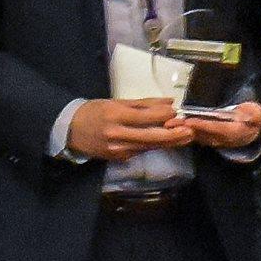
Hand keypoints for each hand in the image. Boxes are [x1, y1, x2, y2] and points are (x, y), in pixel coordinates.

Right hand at [67, 98, 193, 161]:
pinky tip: (168, 142)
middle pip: (151, 137)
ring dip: (169, 142)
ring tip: (187, 136)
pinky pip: (140, 151)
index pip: (144, 117)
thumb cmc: (94, 112)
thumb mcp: (116, 102)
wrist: (69, 130)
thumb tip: (169, 102)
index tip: (178, 112)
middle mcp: (117, 134)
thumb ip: (144, 104)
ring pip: (149, 146)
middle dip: (173, 135)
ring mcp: (117, 149)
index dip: (163, 116)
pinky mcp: (118, 158)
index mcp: (115, 116)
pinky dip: (154, 145)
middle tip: (191, 131)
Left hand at [171, 101, 260, 149]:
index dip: (203, 125)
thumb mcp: (258, 114)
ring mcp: (210, 139)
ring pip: (194, 134)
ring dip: (180, 130)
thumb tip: (251, 116)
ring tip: (167, 123)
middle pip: (200, 133)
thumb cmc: (251, 118)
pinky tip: (171, 125)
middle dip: (185, 128)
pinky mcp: (204, 137)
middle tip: (170, 123)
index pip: (216, 128)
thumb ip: (255, 114)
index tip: (190, 121)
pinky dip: (181, 130)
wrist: (249, 131)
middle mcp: (219, 138)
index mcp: (232, 132)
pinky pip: (192, 134)